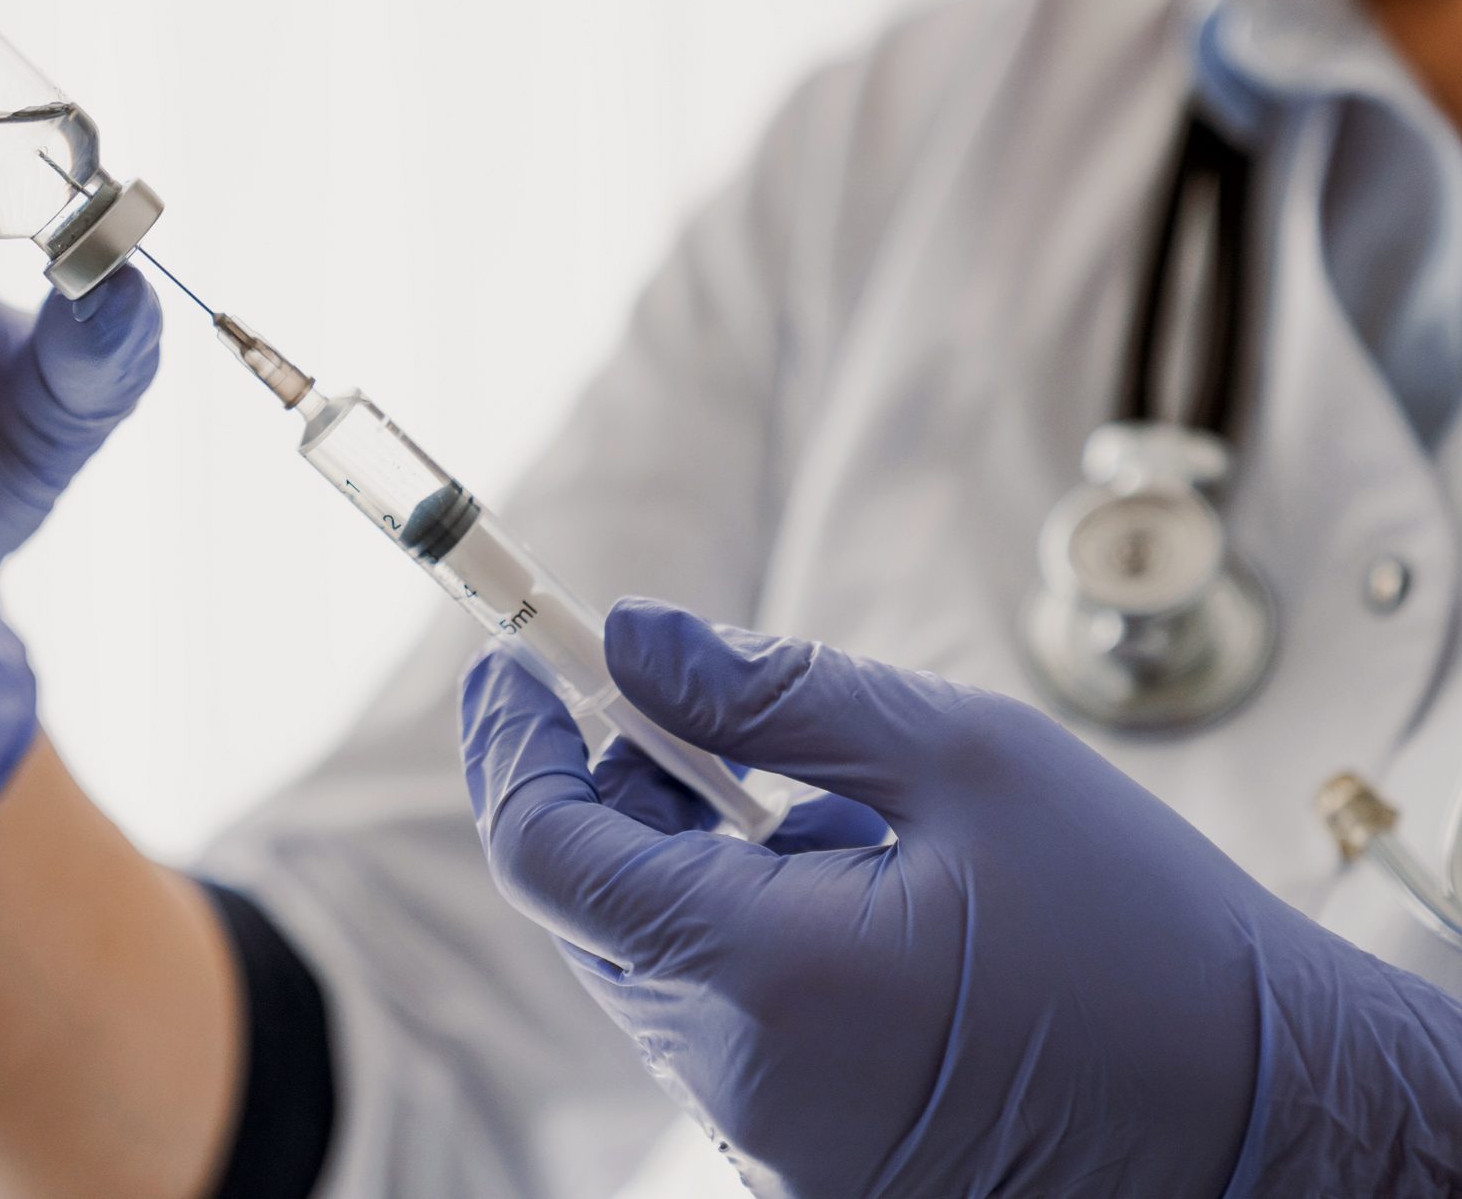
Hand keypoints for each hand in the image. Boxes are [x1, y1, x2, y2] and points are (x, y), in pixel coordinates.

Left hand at [460, 598, 1461, 1195]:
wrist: (1272, 1120)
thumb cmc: (1144, 932)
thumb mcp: (967, 760)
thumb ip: (774, 691)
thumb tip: (631, 636)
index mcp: (776, 979)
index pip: (549, 856)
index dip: (509, 748)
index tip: (509, 663)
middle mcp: (747, 1087)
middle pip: (589, 909)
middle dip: (610, 789)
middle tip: (678, 703)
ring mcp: (772, 1146)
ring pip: (651, 966)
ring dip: (688, 864)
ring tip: (837, 823)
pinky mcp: (807, 1167)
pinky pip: (715, 1028)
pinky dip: (737, 938)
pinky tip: (859, 901)